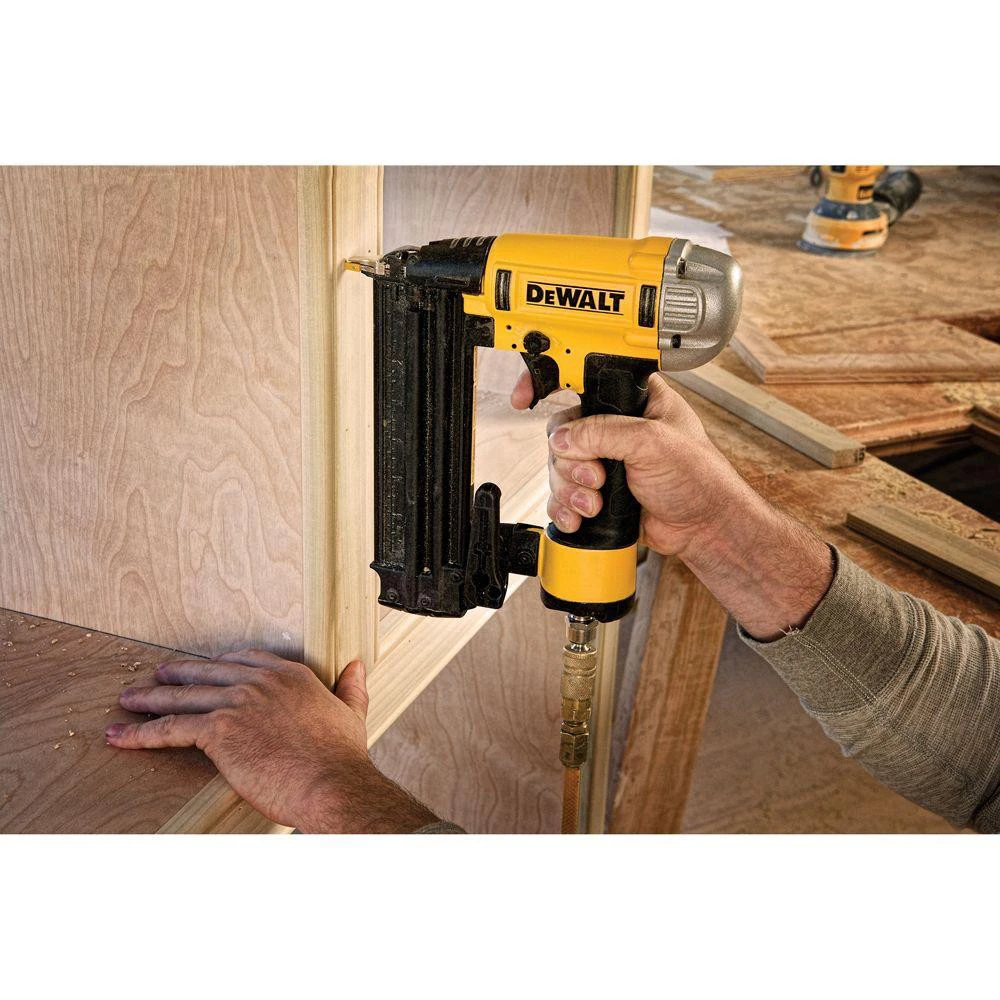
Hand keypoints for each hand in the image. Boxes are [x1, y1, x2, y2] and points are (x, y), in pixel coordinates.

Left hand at [105, 651, 438, 832]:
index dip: (220, 663)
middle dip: (179, 673)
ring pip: (184, 696)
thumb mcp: (351, 713)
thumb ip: (351, 687)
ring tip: (131, 699)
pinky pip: (171, 728)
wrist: (331, 783)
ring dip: (151, 698)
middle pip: (208, 672)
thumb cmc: (341, 758)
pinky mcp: (219, 730)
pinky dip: (141, 732)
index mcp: (290, 675)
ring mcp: (237, 703)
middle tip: (159, 675)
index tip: (206, 667)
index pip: (245, 660)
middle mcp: (260, 681)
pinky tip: (122, 735)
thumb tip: (357, 666)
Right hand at [511, 368, 832, 639]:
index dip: (551, 382)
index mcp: (633, 399)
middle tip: (595, 478)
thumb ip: (605, 434)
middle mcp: (615, 426)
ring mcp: (605, 459)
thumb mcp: (654, 444)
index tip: (525, 397)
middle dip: (572, 462)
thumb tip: (564, 438)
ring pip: (559, 466)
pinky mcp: (598, 491)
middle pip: (562, 432)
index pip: (583, 379)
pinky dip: (565, 507)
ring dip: (570, 489)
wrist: (703, 528)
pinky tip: (579, 518)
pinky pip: (563, 493)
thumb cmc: (699, 479)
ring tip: (594, 504)